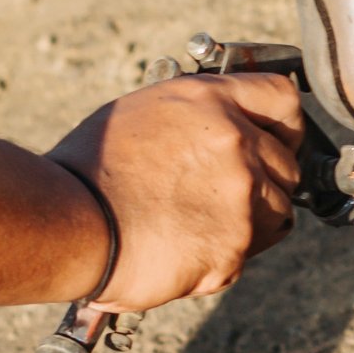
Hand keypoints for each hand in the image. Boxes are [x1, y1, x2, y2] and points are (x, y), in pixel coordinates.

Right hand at [49, 73, 305, 312]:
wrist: (65, 224)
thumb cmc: (89, 169)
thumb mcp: (144, 112)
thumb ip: (198, 117)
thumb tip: (227, 126)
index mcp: (211, 102)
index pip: (283, 99)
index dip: (286, 124)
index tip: (281, 139)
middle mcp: (236, 144)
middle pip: (288, 164)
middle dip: (267, 179)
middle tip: (231, 192)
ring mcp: (240, 199)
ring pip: (278, 212)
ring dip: (253, 219)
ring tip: (204, 221)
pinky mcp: (233, 249)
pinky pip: (248, 251)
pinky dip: (225, 253)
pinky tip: (187, 246)